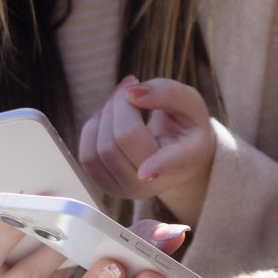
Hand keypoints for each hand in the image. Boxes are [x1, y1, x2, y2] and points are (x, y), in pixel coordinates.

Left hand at [79, 76, 215, 219]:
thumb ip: (166, 92)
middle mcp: (158, 183)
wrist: (178, 154)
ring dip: (105, 114)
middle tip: (131, 88)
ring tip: (122, 103)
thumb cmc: (185, 125)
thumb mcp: (189, 102)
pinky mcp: (109, 188)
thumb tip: (131, 93)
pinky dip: (93, 129)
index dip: (158, 166)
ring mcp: (131, 190)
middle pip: (124, 137)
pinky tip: (110, 120)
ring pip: (102, 148)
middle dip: (120, 104)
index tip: (145, 173)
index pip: (170, 162)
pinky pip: (87, 157)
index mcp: (186, 158)